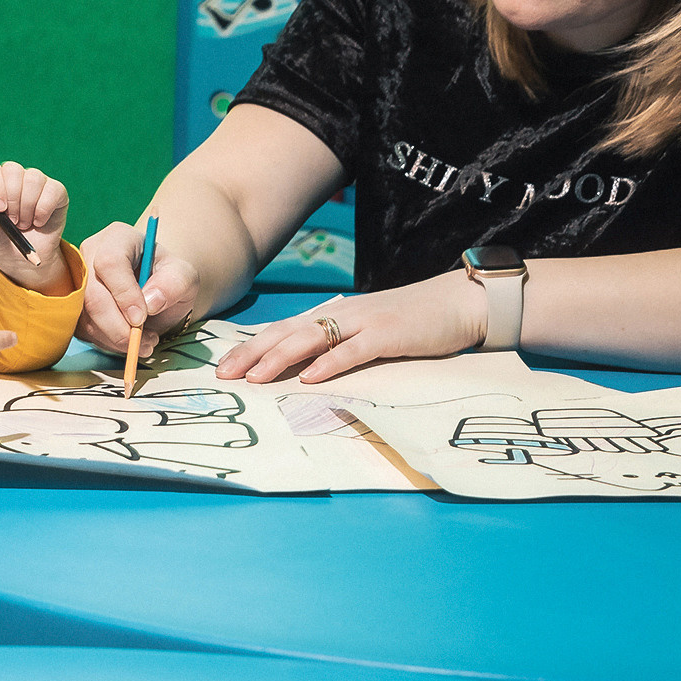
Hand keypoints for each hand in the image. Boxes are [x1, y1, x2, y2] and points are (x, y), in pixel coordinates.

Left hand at [0, 161, 70, 291]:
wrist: (19, 258)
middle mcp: (13, 175)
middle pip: (13, 170)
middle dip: (12, 201)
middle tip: (11, 220)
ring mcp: (35, 181)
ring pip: (33, 179)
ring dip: (26, 208)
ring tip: (22, 223)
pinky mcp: (55, 190)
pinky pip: (52, 190)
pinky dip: (43, 211)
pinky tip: (38, 221)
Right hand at [78, 220, 199, 357]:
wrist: (156, 288)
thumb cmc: (169, 278)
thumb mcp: (184, 276)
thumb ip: (174, 284)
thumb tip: (150, 303)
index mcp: (118, 238)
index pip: (110, 262)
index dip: (124, 294)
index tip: (142, 318)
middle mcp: (90, 255)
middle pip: (92, 294)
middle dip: (118, 327)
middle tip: (145, 342)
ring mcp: (78, 281)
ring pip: (86, 317)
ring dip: (116, 339)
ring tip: (145, 342)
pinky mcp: (74, 306)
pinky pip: (84, 331)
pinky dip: (108, 343)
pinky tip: (129, 340)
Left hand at [214, 271, 488, 383]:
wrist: (458, 302)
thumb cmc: (411, 322)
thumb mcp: (366, 331)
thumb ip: (337, 344)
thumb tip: (302, 369)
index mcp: (333, 315)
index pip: (282, 330)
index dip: (250, 347)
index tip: (222, 366)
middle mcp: (341, 315)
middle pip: (287, 332)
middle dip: (252, 353)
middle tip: (222, 374)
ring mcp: (364, 323)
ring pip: (312, 338)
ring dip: (280, 358)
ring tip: (255, 377)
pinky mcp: (388, 335)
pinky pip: (353, 350)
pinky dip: (330, 363)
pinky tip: (310, 377)